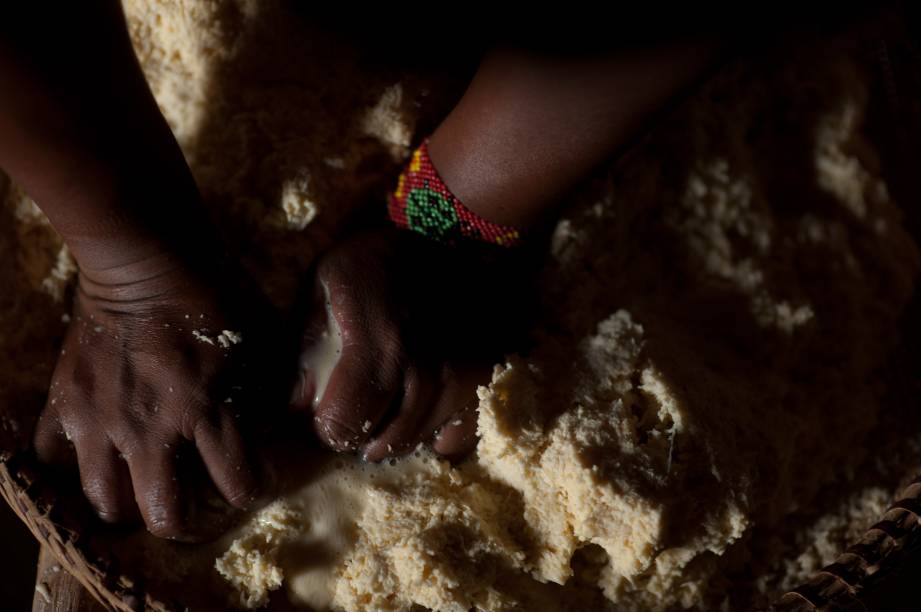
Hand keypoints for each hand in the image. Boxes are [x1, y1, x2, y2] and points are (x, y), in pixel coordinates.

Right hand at [34, 252, 263, 538]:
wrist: (146, 257)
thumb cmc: (215, 292)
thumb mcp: (264, 338)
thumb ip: (276, 386)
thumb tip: (286, 420)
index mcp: (209, 410)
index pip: (239, 485)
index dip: (253, 488)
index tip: (254, 478)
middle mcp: (153, 428)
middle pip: (165, 517)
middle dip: (186, 522)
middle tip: (193, 508)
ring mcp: (102, 420)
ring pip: (107, 502)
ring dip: (129, 503)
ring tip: (143, 489)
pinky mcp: (65, 403)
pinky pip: (54, 457)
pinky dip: (72, 464)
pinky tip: (96, 454)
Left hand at [291, 228, 534, 461]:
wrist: (459, 236)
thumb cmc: (381, 261)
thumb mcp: (327, 284)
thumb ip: (308, 345)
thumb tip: (297, 406)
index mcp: (378, 342)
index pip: (344, 423)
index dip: (328, 428)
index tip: (326, 414)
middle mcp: (424, 368)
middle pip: (384, 441)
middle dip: (362, 435)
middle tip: (356, 412)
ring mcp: (462, 378)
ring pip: (420, 442)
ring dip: (396, 435)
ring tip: (386, 410)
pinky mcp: (488, 382)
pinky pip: (459, 436)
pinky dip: (437, 435)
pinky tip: (423, 413)